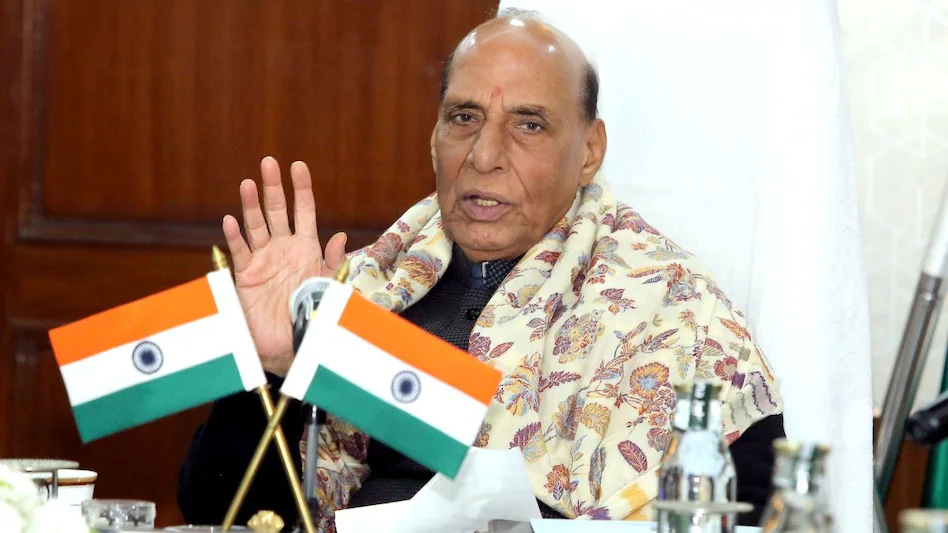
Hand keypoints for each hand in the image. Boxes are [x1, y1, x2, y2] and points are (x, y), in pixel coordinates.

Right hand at [223, 156, 346, 375]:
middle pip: (277, 211)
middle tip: (268, 162)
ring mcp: (263, 261)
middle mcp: (283, 250)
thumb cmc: (314, 316)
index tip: (298, 165)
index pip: (304, 211)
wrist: (291, 345)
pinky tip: (231, 220)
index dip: (301, 189)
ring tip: (248, 183)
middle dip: (273, 187)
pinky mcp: (246, 276)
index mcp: (306, 249)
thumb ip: (335, 262)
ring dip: (251, 205)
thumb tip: (340, 235)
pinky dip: (235, 236)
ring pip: (256, 226)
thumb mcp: (331, 287)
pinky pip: (239, 252)